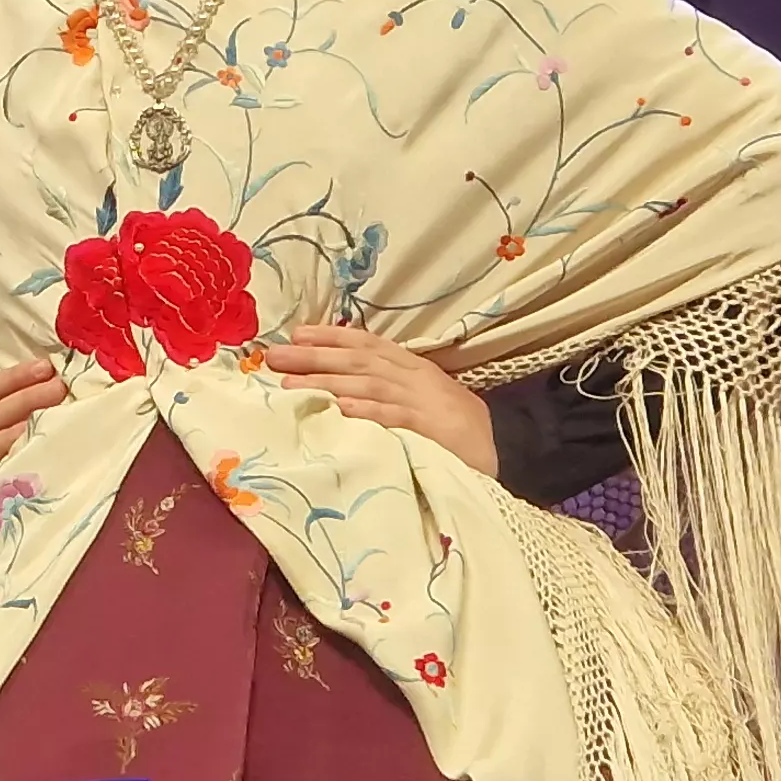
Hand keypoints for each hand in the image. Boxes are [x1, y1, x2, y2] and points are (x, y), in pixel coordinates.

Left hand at [266, 325, 495, 476]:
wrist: (507, 447)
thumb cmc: (456, 426)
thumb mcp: (422, 397)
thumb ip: (388, 387)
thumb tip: (342, 386)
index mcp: (411, 367)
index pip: (366, 343)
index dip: (330, 336)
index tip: (295, 333)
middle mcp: (413, 377)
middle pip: (358, 361)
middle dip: (314, 357)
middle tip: (274, 356)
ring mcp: (423, 402)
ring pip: (369, 385)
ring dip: (329, 382)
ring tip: (293, 383)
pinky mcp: (432, 430)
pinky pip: (396, 418)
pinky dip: (369, 412)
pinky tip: (343, 410)